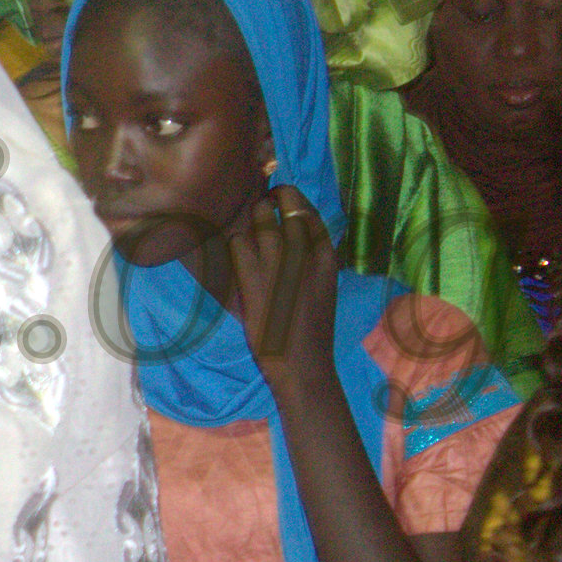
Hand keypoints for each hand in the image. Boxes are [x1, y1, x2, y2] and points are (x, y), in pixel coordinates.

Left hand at [225, 184, 340, 390]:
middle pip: (286, 204)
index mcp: (326, 255)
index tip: (282, 201)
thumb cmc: (311, 327)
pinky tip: (236, 255)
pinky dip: (235, 244)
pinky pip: (238, 242)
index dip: (293, 200)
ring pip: (261, 217)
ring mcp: (278, 262)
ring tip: (248, 225)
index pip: (309, 211)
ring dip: (252, 217)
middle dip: (270, 201)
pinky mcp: (254, 277)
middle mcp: (305, 252)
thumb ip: (310, 259)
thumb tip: (292, 236)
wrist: (303, 361)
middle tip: (260, 207)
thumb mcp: (323, 285)